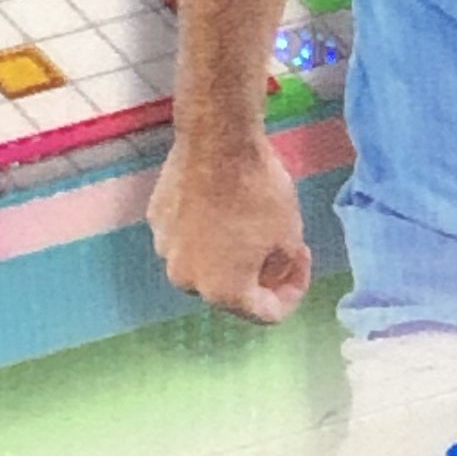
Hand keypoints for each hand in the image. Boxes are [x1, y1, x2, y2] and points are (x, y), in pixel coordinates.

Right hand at [148, 134, 311, 323]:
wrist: (218, 141)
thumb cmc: (259, 193)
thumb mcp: (289, 236)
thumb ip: (282, 269)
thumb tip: (273, 271)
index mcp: (222, 293)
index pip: (266, 314)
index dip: (292, 293)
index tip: (300, 263)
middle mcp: (187, 281)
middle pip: (231, 291)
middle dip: (258, 275)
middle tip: (279, 248)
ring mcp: (166, 250)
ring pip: (206, 264)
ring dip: (230, 254)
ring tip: (249, 224)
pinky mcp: (156, 221)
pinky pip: (187, 237)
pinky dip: (206, 230)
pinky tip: (222, 205)